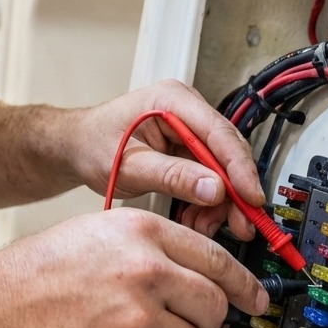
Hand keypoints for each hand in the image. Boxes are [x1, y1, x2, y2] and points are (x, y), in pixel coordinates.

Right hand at [0, 207, 268, 327]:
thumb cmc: (35, 273)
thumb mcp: (98, 232)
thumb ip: (151, 246)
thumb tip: (197, 272)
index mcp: (142, 232)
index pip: (216, 258)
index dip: (243, 282)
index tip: (255, 296)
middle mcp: (146, 272)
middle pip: (214, 306)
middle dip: (206, 320)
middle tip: (186, 323)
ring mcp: (138, 322)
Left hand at [67, 79, 264, 241]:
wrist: (77, 148)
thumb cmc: (93, 145)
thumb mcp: (130, 165)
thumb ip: (171, 175)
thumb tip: (213, 189)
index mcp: (172, 100)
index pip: (218, 132)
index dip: (239, 168)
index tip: (250, 198)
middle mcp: (186, 110)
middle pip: (226, 152)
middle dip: (233, 193)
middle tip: (240, 226)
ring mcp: (188, 130)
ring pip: (221, 170)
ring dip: (217, 203)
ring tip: (200, 227)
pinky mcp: (187, 150)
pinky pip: (208, 178)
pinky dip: (205, 203)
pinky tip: (193, 220)